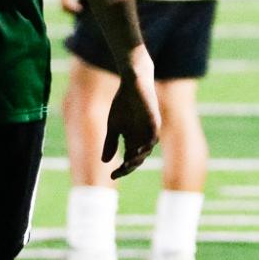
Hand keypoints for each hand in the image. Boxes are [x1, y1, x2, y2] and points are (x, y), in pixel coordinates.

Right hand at [101, 63, 160, 180]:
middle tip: (120, 171)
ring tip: (129, 164)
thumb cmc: (123, 104)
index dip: (122, 168)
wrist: (132, 84)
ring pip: (147, 148)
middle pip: (138, 157)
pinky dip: (147, 144)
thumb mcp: (113, 126)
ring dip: (138, 157)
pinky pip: (153, 135)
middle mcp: (143, 137)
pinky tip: (139, 150)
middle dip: (129, 166)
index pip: (129, 159)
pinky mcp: (154, 120)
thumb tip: (104, 162)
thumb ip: (111, 143)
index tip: (112, 175)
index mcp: (134, 139)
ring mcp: (150, 129)